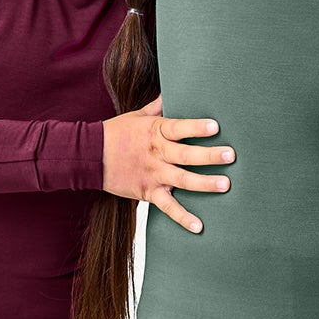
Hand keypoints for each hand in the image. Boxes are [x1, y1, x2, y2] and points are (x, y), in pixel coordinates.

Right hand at [101, 96, 234, 232]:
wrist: (89, 156)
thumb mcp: (137, 116)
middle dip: (209, 155)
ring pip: (182, 180)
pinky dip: (183, 217)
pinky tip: (198, 226)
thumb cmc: (115, 133)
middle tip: (230, 155)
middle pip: (186, 155)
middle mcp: (156, 153)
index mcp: (155, 132)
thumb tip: (172, 92)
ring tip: (225, 185)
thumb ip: (158, 107)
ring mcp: (153, 174)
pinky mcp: (147, 192)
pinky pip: (168, 207)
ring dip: (204, 183)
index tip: (215, 127)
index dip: (196, 127)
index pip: (179, 128)